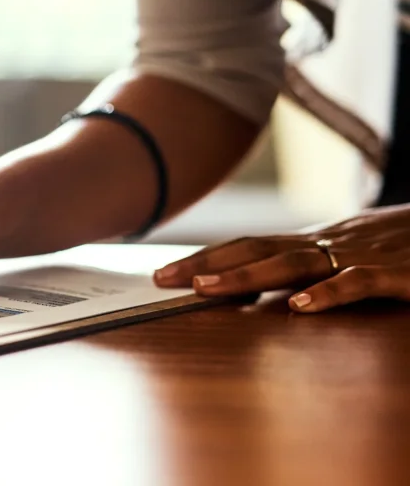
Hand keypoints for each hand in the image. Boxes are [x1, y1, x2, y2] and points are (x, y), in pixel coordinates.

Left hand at [153, 204, 409, 311]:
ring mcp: (360, 255)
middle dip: (206, 264)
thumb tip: (270, 290)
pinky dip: (329, 294)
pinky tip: (299, 307)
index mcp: (317, 240)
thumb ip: (313, 266)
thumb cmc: (409, 243)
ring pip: (294, 264)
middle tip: (161, 278)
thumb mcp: (354, 251)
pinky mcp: (397, 274)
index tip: (164, 272)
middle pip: (256, 251)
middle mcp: (329, 242)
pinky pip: (358, 284)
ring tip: (206, 289)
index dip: (206, 257)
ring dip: (246, 277)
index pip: (250, 246)